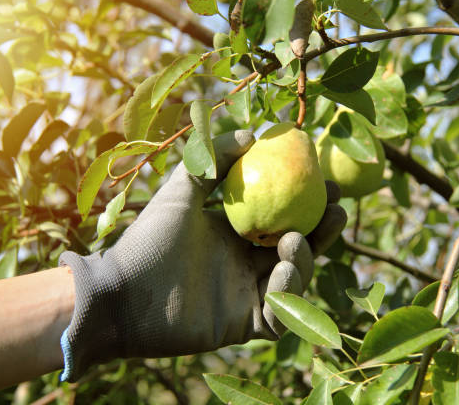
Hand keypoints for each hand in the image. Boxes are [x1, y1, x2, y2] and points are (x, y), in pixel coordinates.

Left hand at [59, 130, 346, 381]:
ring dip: (304, 260)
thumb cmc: (148, 239)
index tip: (328, 182)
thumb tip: (252, 134)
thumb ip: (211, 159)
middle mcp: (245, 263)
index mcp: (234, 232)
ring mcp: (246, 295)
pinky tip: (281, 272)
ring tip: (294, 239)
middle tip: (337, 209)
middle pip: (298, 247)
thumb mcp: (181, 190)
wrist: (122, 292)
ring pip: (294, 280)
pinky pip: (278, 316)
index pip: (283, 217)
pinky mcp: (242, 325)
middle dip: (322, 230)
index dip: (309, 202)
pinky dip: (287, 296)